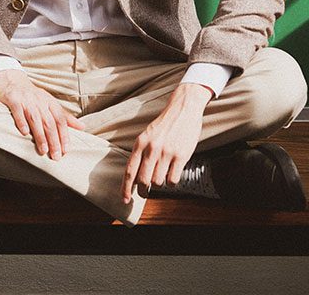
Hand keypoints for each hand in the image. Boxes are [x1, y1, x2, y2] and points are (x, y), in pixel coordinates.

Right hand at [0, 68, 84, 159]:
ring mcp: (26, 99)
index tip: (66, 150)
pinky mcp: (13, 99)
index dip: (64, 135)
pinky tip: (24, 133)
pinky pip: (18, 111)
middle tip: (56, 156)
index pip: (60, 119)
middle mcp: (40, 100)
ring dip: (40, 135)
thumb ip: (64, 116)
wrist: (12, 78)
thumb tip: (82, 127)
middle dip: (54, 140)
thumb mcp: (49, 103)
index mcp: (50, 102)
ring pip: (35, 118)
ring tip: (43, 150)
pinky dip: (21, 122)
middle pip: (49, 122)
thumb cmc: (32, 95)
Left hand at [122, 83, 212, 202]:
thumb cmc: (165, 124)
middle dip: (143, 190)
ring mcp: (167, 152)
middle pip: (143, 180)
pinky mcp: (181, 155)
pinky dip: (171, 182)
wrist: (184, 108)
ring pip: (158, 182)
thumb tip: (135, 177)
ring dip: (159, 184)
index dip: (125, 188)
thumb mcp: (147, 135)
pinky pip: (173, 180)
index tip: (124, 200)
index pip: (129, 171)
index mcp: (140, 143)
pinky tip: (172, 173)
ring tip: (162, 175)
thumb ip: (141, 153)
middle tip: (145, 192)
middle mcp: (152, 148)